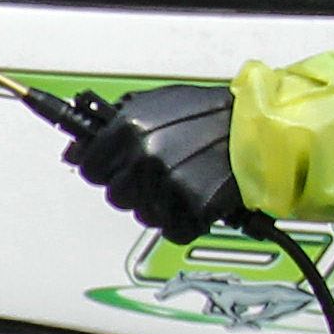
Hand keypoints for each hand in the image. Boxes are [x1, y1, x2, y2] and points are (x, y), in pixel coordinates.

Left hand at [65, 83, 242, 241]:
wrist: (260, 128)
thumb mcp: (156, 104)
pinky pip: (173, 229)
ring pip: (142, 214)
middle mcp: (145, 155)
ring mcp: (168, 182)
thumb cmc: (211, 114)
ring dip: (159, 205)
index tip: (118, 168)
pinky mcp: (192, 206)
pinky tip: (197, 199)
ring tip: (184, 180)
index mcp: (130, 127)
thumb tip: (74, 150)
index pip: (89, 168)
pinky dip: (184, 222)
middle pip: (116, 194)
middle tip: (162, 171)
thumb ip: (112, 125)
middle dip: (134, 187)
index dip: (104, 169)